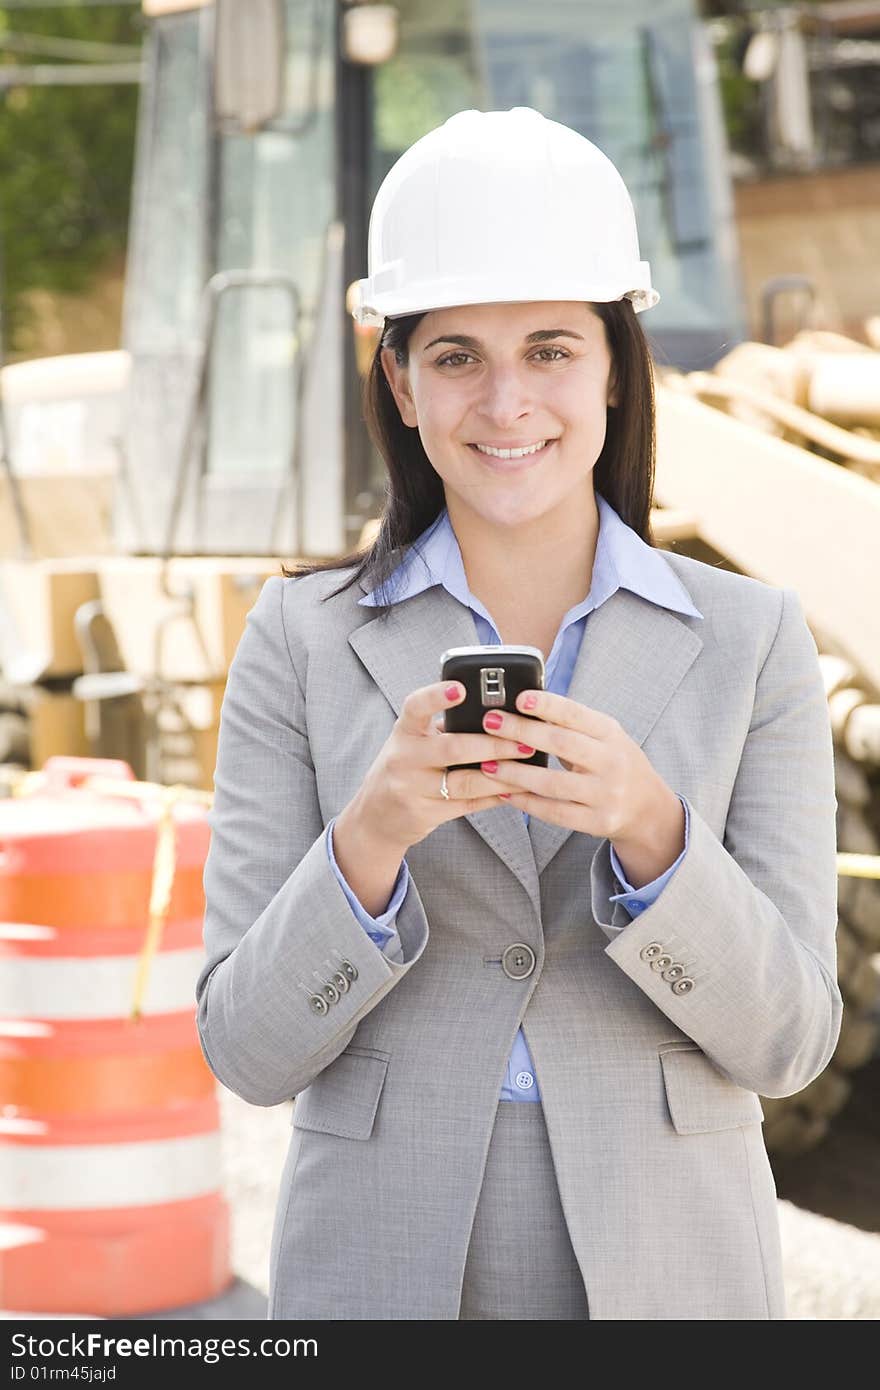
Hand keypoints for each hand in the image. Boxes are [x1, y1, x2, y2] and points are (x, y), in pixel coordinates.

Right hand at [349, 681, 533, 854]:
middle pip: (453, 748)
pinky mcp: (424, 814)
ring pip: (465, 782)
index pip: (416, 707)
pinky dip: (493, 797)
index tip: (462, 687)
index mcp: (404, 731)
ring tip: (526, 768)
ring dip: (501, 775)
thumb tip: (498, 715)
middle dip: (493, 745)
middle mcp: (403, 758)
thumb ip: (444, 728)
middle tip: (524, 741)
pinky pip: (467, 805)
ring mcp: (411, 788)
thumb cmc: (405, 768)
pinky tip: (513, 790)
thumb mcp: (413, 741)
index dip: (437, 696)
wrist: (376, 816)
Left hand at [476, 688, 678, 847]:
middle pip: (561, 744)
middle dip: (521, 731)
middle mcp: (612, 762)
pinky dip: (526, 802)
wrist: (648, 809)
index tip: (518, 697)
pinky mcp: (598, 821)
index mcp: (611, 734)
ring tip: (488, 764)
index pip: (576, 714)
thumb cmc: (615, 763)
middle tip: (490, 723)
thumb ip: (571, 724)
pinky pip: (555, 812)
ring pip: (552, 783)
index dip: (547, 705)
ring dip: (515, 773)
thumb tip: (524, 704)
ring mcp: (606, 794)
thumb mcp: (604, 737)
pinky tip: (505, 793)